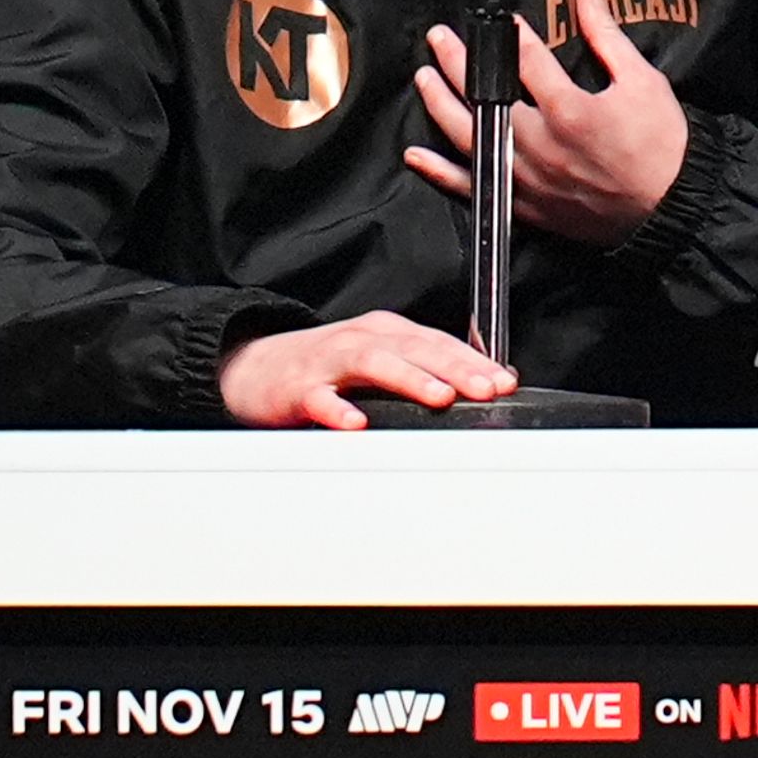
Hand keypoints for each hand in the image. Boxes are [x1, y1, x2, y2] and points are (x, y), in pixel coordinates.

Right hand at [218, 312, 516, 428]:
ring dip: (409, 379)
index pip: (438, 343)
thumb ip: (423, 369)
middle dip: (455, 368)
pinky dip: (338, 411)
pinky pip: (320, 399)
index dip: (474, 362)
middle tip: (486, 389)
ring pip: (374, 364)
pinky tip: (357, 424)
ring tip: (439, 397)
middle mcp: (361, 339)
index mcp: (386, 332)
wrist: (252, 368)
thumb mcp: (378, 358)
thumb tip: (480, 385)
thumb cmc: (326, 367)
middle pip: (415, 349)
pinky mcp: (298, 388)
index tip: (504, 383)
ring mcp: (329, 362)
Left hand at [408, 0, 690, 245]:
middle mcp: (540, 143)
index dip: (510, 33)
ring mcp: (528, 177)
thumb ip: (606, 34)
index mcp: (568, 108)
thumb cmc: (662, 146)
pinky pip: (475, 188)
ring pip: (469, 136)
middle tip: (439, 37)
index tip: (500, 18)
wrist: (674, 208)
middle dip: (456, 61)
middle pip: (483, 94)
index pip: (526, 58)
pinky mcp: (526, 205)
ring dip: (441, 104)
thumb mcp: (642, 80)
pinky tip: (416, 155)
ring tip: (425, 77)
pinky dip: (441, 173)